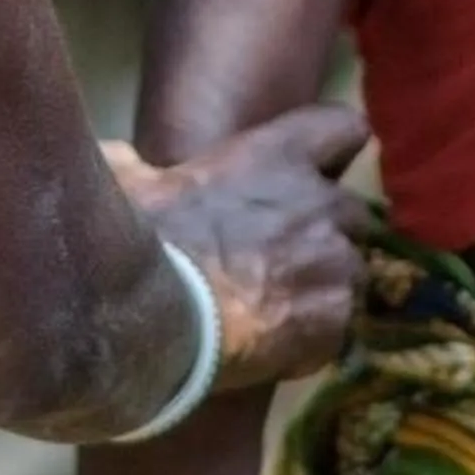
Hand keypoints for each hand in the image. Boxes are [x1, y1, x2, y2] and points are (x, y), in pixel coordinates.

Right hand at [103, 103, 369, 390]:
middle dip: (330, 232)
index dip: (335, 147)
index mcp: (278, 156)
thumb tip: (119, 159)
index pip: (344, 128)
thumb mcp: (130, 180)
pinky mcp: (336, 321)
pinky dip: (315, 337)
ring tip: (281, 310)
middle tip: (288, 255)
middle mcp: (321, 203)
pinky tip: (278, 347)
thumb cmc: (145, 236)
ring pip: (351, 275)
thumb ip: (137, 165)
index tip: (321, 166)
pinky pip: (338, 329)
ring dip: (325, 287)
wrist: (160, 316)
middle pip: (355, 214)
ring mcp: (336, 265)